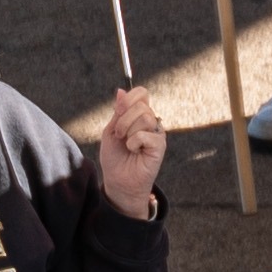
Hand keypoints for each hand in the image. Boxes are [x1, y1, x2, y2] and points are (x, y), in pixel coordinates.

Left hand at [86, 83, 170, 219]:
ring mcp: (157, 133)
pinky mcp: (160, 146)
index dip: (130, 98)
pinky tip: (135, 151)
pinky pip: (145, 135)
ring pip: (144, 118)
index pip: (142, 93)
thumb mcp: (111, 130)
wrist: (119, 181)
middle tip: (119, 136)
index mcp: (139, 115)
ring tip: (127, 145)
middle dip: (124, 120)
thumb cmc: (115, 158)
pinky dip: (134, 143)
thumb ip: (118, 112)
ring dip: (128, 132)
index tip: (118, 110)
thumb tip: (121, 90)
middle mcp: (150, 122)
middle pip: (141, 105)